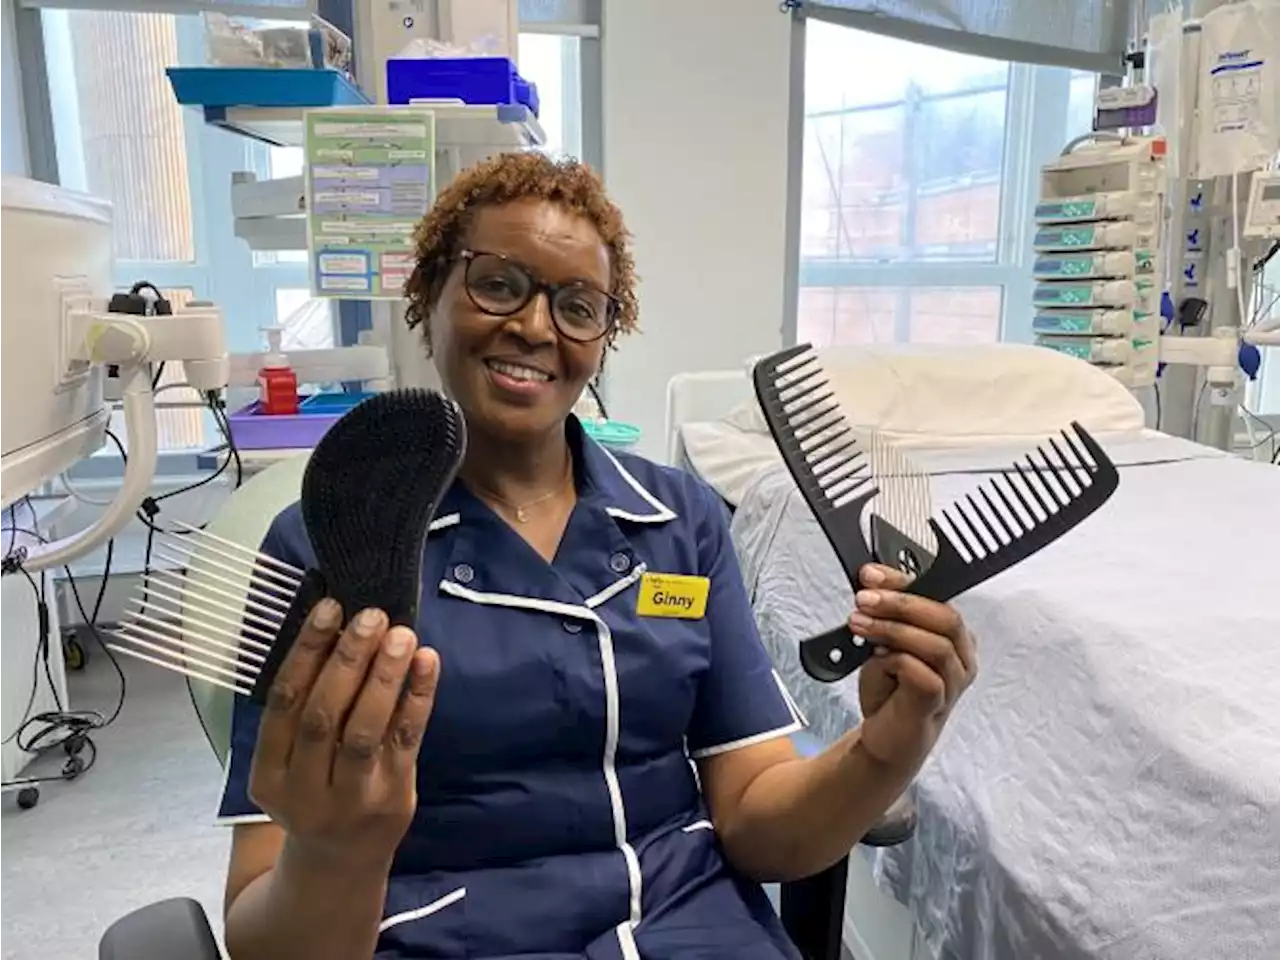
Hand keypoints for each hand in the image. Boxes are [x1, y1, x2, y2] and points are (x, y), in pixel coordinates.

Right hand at [247, 600, 440, 868]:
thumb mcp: (290, 760)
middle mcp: (304, 790)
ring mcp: (351, 798)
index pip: (283, 704)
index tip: (329, 608)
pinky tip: (427, 661)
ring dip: (384, 676)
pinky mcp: (393, 798)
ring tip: (401, 634)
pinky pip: (406, 740)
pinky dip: (418, 697)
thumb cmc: (315, 788)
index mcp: (269, 774)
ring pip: (365, 730)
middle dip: (347, 660)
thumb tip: (337, 626)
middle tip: (371, 616)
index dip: (306, 652)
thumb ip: (305, 705)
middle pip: (323, 715)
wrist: (339, 861)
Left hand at [851, 564, 976, 769]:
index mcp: (954, 636)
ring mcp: (954, 682)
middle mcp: (962, 657)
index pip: (937, 598)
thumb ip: (885, 616)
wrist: (885, 737)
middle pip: (946, 617)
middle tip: (864, 599)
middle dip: (901, 603)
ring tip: (860, 625)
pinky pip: (925, 676)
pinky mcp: (938, 703)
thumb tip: (871, 585)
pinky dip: (897, 661)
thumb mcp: (883, 643)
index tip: (870, 575)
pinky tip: (878, 659)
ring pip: (937, 644)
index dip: (904, 582)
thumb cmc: (890, 690)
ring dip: (893, 629)